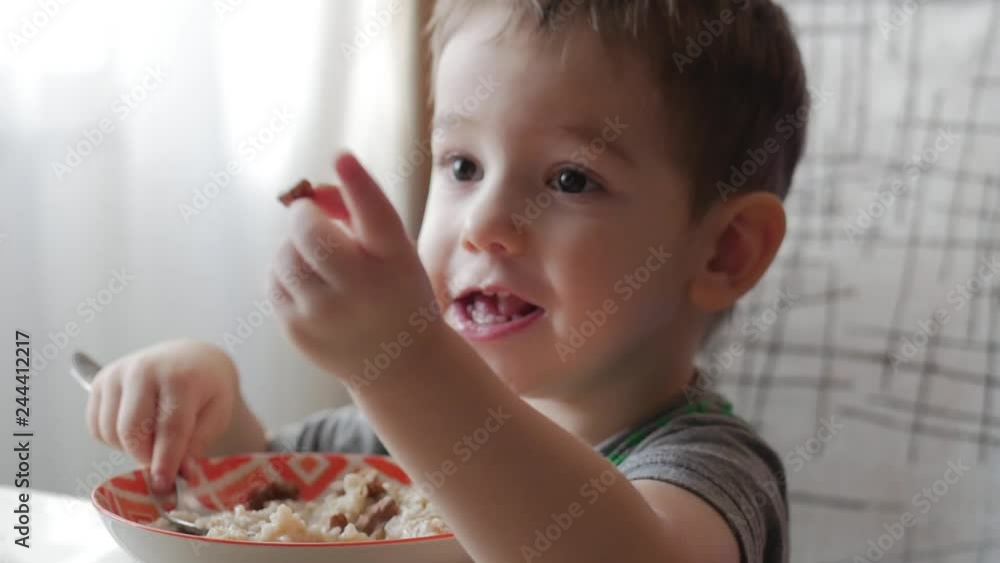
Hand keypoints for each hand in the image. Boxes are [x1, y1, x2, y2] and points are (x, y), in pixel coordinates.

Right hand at [85, 340, 240, 492]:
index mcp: (180, 376)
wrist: (191, 358)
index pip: (169, 427)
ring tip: (153, 438)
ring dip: (130, 448)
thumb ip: (198, 443)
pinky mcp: (100, 381)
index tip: (163, 485)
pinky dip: (114, 440)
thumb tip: (180, 473)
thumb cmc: (207, 388)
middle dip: (144, 457)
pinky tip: (136, 429)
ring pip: (110, 432)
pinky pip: (96, 427)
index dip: (165, 461)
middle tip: (161, 465)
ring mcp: (117, 374)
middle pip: (131, 430)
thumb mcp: (217, 413)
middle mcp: (143, 370)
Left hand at [271, 153, 435, 380]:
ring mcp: (326, 314)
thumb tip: (308, 192)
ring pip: (285, 255)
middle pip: (310, 231)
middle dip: (304, 214)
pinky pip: (274, 281)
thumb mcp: (394, 248)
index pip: (377, 215)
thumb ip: (358, 207)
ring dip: (294, 246)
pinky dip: (286, 273)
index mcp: (396, 261)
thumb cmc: (394, 289)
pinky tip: (310, 284)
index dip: (357, 182)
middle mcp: (363, 289)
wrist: (398, 363)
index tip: (342, 156)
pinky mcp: (298, 331)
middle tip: (313, 217)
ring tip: (317, 258)